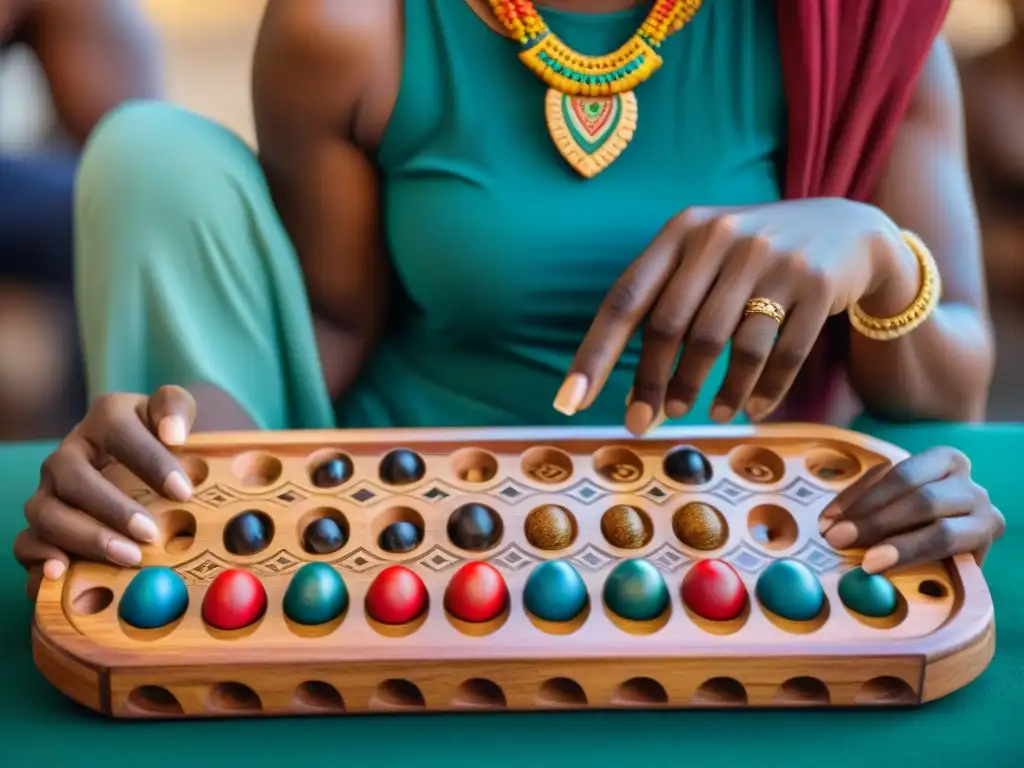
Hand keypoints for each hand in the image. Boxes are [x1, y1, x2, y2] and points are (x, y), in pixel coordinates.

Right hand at [14, 386, 196, 599]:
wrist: (143, 457)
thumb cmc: (160, 437)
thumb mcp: (172, 413)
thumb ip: (175, 408)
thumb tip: (173, 433)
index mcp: (104, 419)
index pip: (117, 431)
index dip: (150, 461)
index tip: (183, 492)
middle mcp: (69, 452)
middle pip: (73, 477)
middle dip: (113, 508)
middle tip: (151, 533)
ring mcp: (50, 489)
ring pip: (48, 513)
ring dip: (87, 538)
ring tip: (129, 556)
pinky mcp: (42, 524)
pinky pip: (26, 543)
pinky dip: (41, 559)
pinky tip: (64, 573)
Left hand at [553, 199, 913, 431]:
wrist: (847, 232)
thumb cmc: (753, 257)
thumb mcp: (706, 258)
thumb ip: (667, 304)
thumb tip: (633, 388)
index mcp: (682, 231)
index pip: (625, 299)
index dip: (594, 354)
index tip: (569, 402)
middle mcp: (722, 237)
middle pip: (672, 326)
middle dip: (654, 384)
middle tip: (642, 422)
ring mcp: (771, 258)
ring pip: (727, 344)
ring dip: (711, 392)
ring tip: (705, 416)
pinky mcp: (815, 284)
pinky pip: (780, 354)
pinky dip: (762, 391)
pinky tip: (751, 410)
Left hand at [819, 447, 1004, 572]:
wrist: (957, 540)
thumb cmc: (914, 514)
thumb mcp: (890, 498)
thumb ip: (864, 505)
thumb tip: (829, 526)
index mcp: (945, 460)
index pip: (900, 475)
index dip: (862, 498)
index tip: (827, 522)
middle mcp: (969, 485)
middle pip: (921, 500)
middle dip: (874, 522)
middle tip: (838, 540)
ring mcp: (985, 516)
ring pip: (941, 530)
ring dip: (899, 546)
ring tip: (867, 561)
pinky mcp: (986, 548)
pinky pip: (952, 555)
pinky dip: (917, 560)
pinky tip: (892, 569)